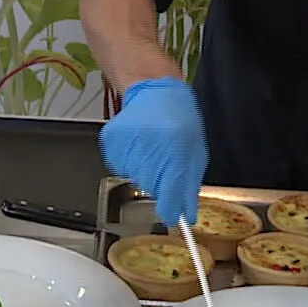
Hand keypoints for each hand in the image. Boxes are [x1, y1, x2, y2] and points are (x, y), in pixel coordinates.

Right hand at [100, 77, 207, 226]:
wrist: (153, 91)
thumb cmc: (179, 119)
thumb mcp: (195, 151)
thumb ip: (189, 184)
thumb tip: (187, 214)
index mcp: (175, 147)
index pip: (170, 192)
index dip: (171, 209)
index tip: (172, 216)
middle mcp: (149, 144)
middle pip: (151, 187)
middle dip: (160, 183)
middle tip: (165, 164)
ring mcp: (127, 142)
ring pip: (135, 177)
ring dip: (145, 170)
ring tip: (152, 149)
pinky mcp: (112, 141)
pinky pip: (121, 166)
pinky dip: (130, 161)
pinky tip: (139, 145)